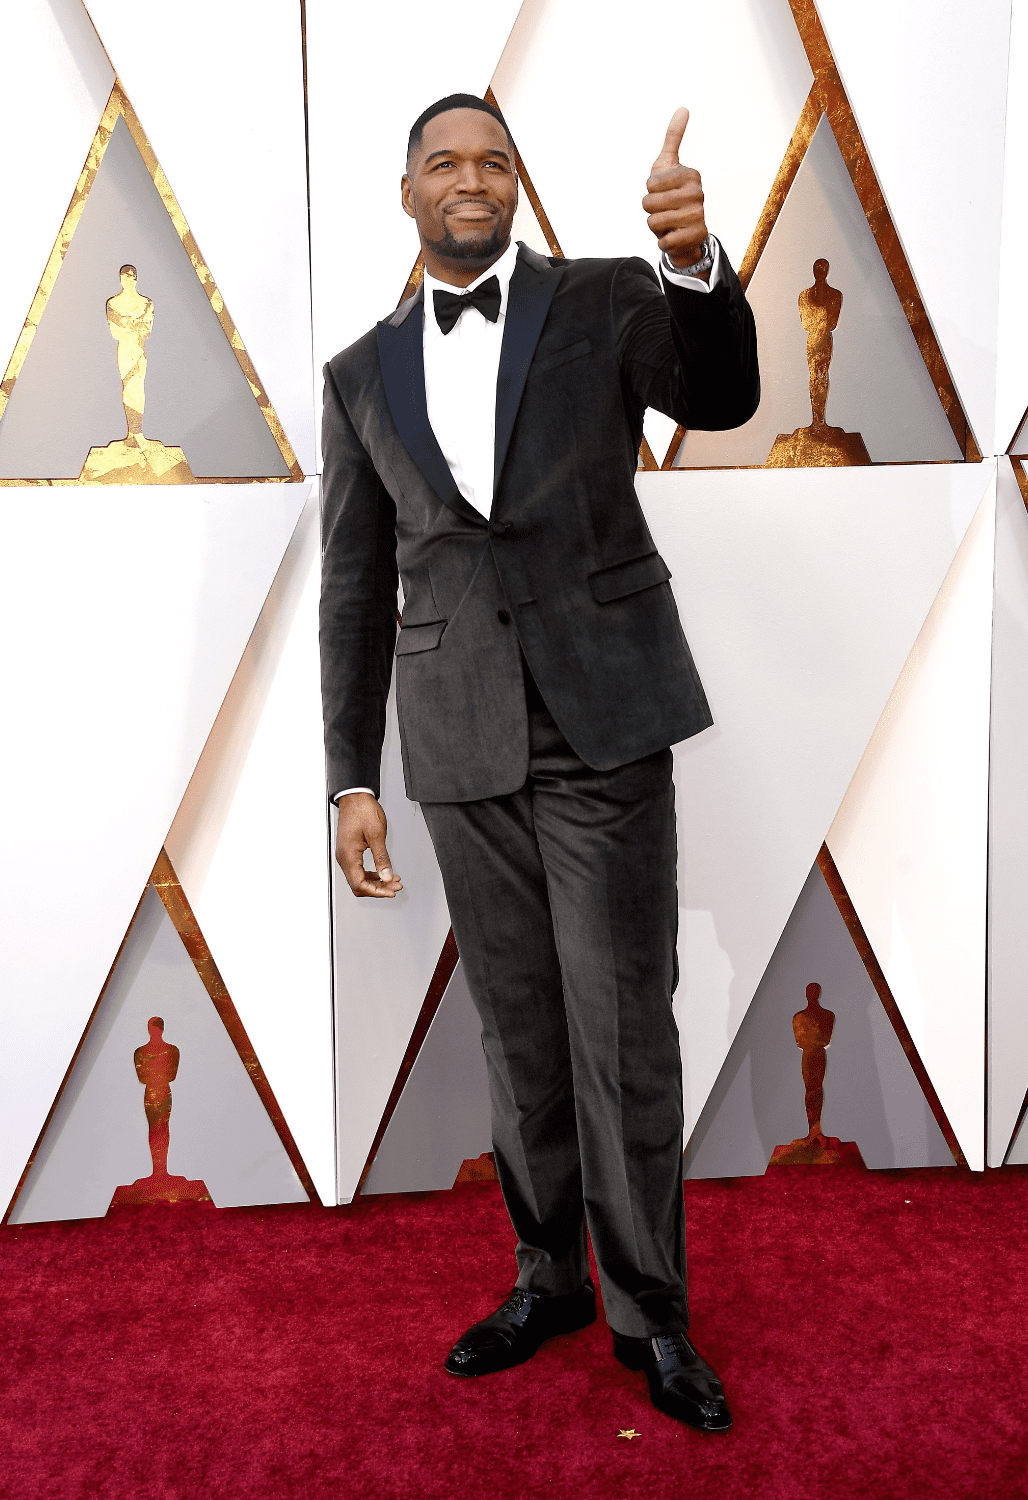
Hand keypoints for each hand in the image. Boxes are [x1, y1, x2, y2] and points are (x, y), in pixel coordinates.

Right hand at [335, 792, 402, 898]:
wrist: (355, 797)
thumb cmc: (362, 810)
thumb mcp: (376, 835)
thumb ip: (382, 858)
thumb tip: (386, 876)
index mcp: (348, 855)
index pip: (359, 884)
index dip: (377, 891)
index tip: (391, 891)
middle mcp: (344, 858)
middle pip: (359, 885)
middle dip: (378, 888)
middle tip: (395, 886)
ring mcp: (345, 855)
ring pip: (359, 878)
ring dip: (376, 882)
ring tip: (393, 879)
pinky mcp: (349, 851)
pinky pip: (358, 869)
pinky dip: (372, 874)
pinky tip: (384, 872)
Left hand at [642, 107, 708, 271]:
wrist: (686, 230)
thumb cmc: (672, 193)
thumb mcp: (668, 164)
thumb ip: (673, 137)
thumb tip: (683, 109)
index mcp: (690, 175)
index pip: (650, 184)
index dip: (649, 191)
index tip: (662, 192)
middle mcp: (697, 194)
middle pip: (648, 203)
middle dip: (650, 210)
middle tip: (663, 209)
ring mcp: (698, 216)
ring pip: (653, 222)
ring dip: (655, 226)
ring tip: (668, 222)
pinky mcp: (695, 237)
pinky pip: (663, 242)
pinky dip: (663, 242)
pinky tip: (673, 237)